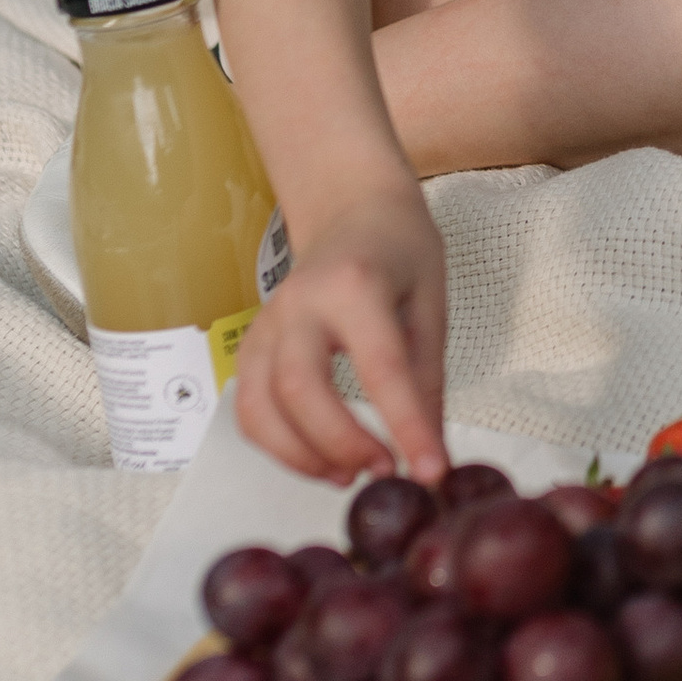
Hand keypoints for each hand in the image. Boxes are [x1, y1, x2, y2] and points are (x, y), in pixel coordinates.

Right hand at [234, 170, 447, 485]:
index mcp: (356, 285)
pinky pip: (249, 408)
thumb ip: (427, 382)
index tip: (432, 473)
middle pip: (298, 388)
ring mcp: (267, 323)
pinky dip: (278, 445)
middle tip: (384, 470)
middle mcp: (300, 303)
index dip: (406, 426)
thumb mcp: (431, 305)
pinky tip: (320, 458)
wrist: (351, 207)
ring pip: (259, 406)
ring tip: (351, 474)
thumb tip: (431, 457)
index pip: (381, 367)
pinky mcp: (251, 345)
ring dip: (302, 456)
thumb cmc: (399, 251)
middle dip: (341, 444)